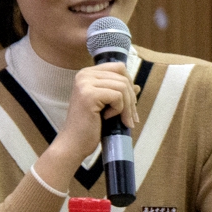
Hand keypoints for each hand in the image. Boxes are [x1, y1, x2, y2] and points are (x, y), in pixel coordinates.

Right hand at [34, 63, 139, 188]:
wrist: (74, 144)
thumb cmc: (90, 126)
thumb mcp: (108, 106)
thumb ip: (120, 94)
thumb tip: (137, 86)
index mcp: (87, 74)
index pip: (119, 67)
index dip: (129, 84)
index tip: (130, 104)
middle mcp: (84, 75)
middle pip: (123, 77)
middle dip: (131, 99)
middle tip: (130, 117)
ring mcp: (85, 83)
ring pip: (123, 87)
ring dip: (127, 107)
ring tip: (122, 121)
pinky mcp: (89, 94)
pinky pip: (118, 96)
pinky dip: (119, 110)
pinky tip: (107, 118)